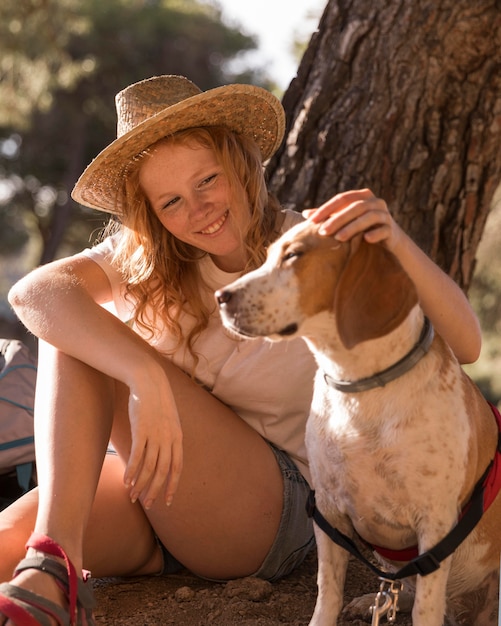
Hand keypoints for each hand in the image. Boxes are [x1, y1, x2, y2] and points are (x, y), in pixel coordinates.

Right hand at [124, 368, 182, 508]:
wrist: (149, 382)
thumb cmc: (157, 402)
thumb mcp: (170, 420)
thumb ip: (169, 437)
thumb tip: (165, 454)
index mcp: (178, 437)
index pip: (177, 467)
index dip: (172, 485)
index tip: (167, 501)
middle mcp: (168, 439)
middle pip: (163, 471)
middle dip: (155, 490)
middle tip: (148, 504)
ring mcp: (155, 435)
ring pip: (149, 467)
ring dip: (141, 485)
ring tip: (133, 496)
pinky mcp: (141, 431)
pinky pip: (137, 456)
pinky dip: (132, 471)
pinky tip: (127, 482)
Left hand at [303, 188, 402, 252]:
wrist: (390, 240)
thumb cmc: (363, 228)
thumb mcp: (345, 221)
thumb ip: (329, 216)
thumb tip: (306, 214)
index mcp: (362, 196)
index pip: (341, 199)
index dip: (326, 209)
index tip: (311, 221)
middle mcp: (375, 202)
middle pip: (354, 207)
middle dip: (337, 219)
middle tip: (322, 231)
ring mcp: (385, 214)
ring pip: (368, 217)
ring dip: (353, 227)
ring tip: (338, 238)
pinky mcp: (392, 229)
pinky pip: (384, 229)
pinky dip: (375, 234)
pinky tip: (366, 240)